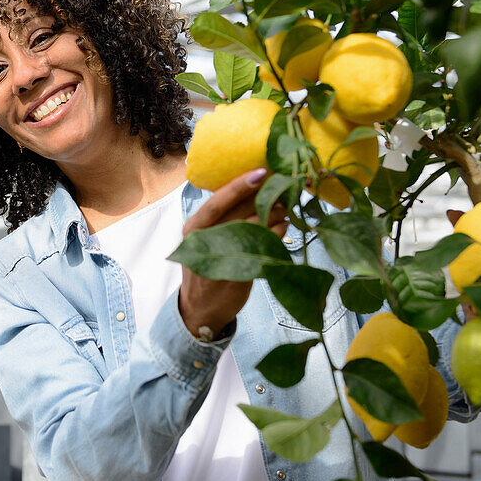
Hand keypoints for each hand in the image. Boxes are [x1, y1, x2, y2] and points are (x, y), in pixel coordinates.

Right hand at [177, 168, 287, 339]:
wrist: (200, 309)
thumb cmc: (206, 266)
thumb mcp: (205, 238)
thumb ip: (224, 217)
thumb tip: (257, 187)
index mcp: (195, 226)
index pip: (218, 201)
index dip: (240, 185)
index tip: (261, 171)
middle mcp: (205, 240)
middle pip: (241, 211)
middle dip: (267, 197)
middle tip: (284, 188)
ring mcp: (223, 258)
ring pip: (257, 226)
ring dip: (277, 214)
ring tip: (286, 208)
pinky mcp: (240, 273)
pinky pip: (266, 246)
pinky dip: (279, 234)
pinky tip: (285, 229)